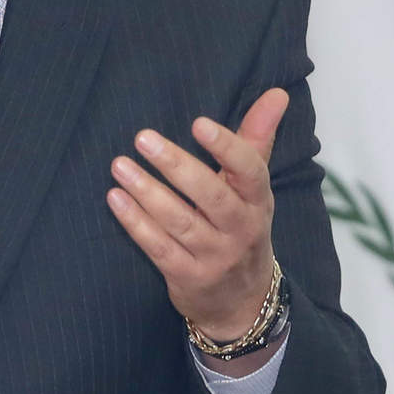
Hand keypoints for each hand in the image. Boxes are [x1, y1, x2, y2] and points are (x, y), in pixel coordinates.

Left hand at [106, 87, 288, 342]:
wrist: (242, 300)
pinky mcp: (188, 277)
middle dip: (176, 166)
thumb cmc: (242, 227)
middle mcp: (241, 229)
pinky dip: (136, 224)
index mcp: (258, 201)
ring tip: (120, 166)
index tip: (197, 123)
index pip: (249, 170)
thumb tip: (277, 93)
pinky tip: (116, 199)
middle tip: (143, 138)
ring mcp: (215, 256)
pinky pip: (159, 248)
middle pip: (210, 196)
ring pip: (179, 222)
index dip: (226, 147)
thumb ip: (257, 139)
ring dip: (147, 192)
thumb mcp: (254, 188)